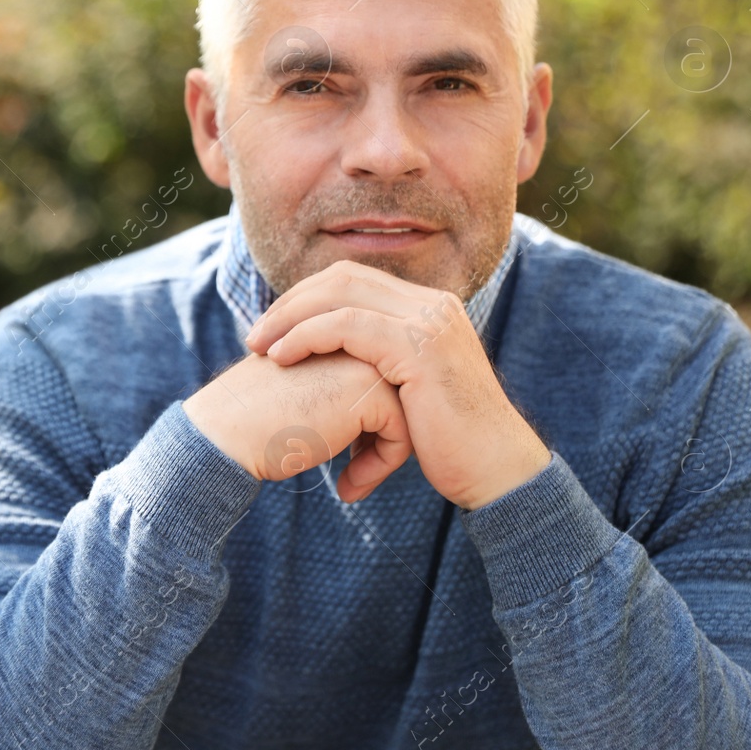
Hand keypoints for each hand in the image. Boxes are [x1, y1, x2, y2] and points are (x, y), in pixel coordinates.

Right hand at [183, 350, 410, 502]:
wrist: (224, 431)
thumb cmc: (256, 419)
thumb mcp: (307, 393)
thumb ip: (342, 388)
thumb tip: (381, 421)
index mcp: (339, 328)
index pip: (385, 379)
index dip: (372, 426)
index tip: (352, 457)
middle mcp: (356, 334)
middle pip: (403, 394)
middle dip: (387, 438)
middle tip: (357, 474)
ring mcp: (365, 356)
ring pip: (409, 411)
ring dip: (387, 454)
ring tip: (352, 482)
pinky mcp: (368, 388)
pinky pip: (402, 432)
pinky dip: (382, 465)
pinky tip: (346, 487)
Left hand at [243, 260, 551, 510]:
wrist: (496, 471)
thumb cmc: (450, 443)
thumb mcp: (408, 391)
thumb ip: (378, 366)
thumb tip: (331, 367)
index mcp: (428, 307)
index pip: (353, 279)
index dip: (306, 298)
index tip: (271, 329)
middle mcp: (432, 303)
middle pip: (342, 277)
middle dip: (291, 304)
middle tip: (254, 336)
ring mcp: (429, 321)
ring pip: (340, 294)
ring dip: (290, 318)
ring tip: (259, 349)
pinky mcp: (420, 347)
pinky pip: (348, 325)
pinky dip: (307, 336)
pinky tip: (282, 359)